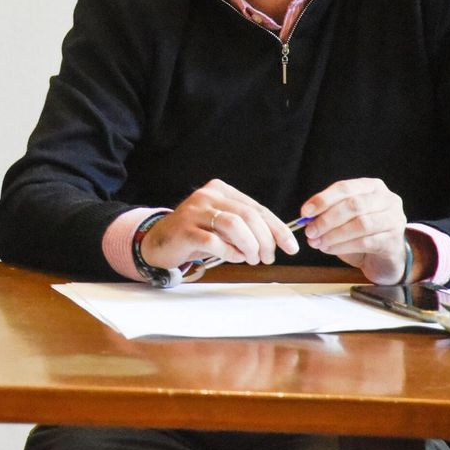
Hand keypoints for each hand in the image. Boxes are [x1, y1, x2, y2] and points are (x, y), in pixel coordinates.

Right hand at [140, 179, 298, 270]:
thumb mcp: (222, 225)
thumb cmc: (197, 235)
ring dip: (249, 245)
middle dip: (265, 240)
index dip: (277, 228)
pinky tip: (233, 257)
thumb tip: (278, 240)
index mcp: (220, 190)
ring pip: (233, 224)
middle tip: (268, 258)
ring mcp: (194, 211)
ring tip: (251, 258)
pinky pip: (214, 241)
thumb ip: (245, 227)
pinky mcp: (185, 230)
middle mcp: (207, 196)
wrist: (159, 242)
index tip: (290, 247)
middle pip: (247, 216)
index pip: (256, 208)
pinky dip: (230, 252)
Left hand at [300, 178, 407, 282]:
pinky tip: (328, 249)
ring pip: (360, 224)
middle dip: (327, 219)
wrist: (385, 256)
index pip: (345, 188)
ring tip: (317, 242)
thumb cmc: (360, 232)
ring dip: (333, 234)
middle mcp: (387, 200)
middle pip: (354, 205)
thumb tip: (307, 217)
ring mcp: (394, 220)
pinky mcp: (393, 241)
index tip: (305, 212)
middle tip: (310, 231)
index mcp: (372, 186)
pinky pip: (365, 243)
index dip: (323, 199)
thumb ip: (328, 212)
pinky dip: (342, 246)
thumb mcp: (344, 217)